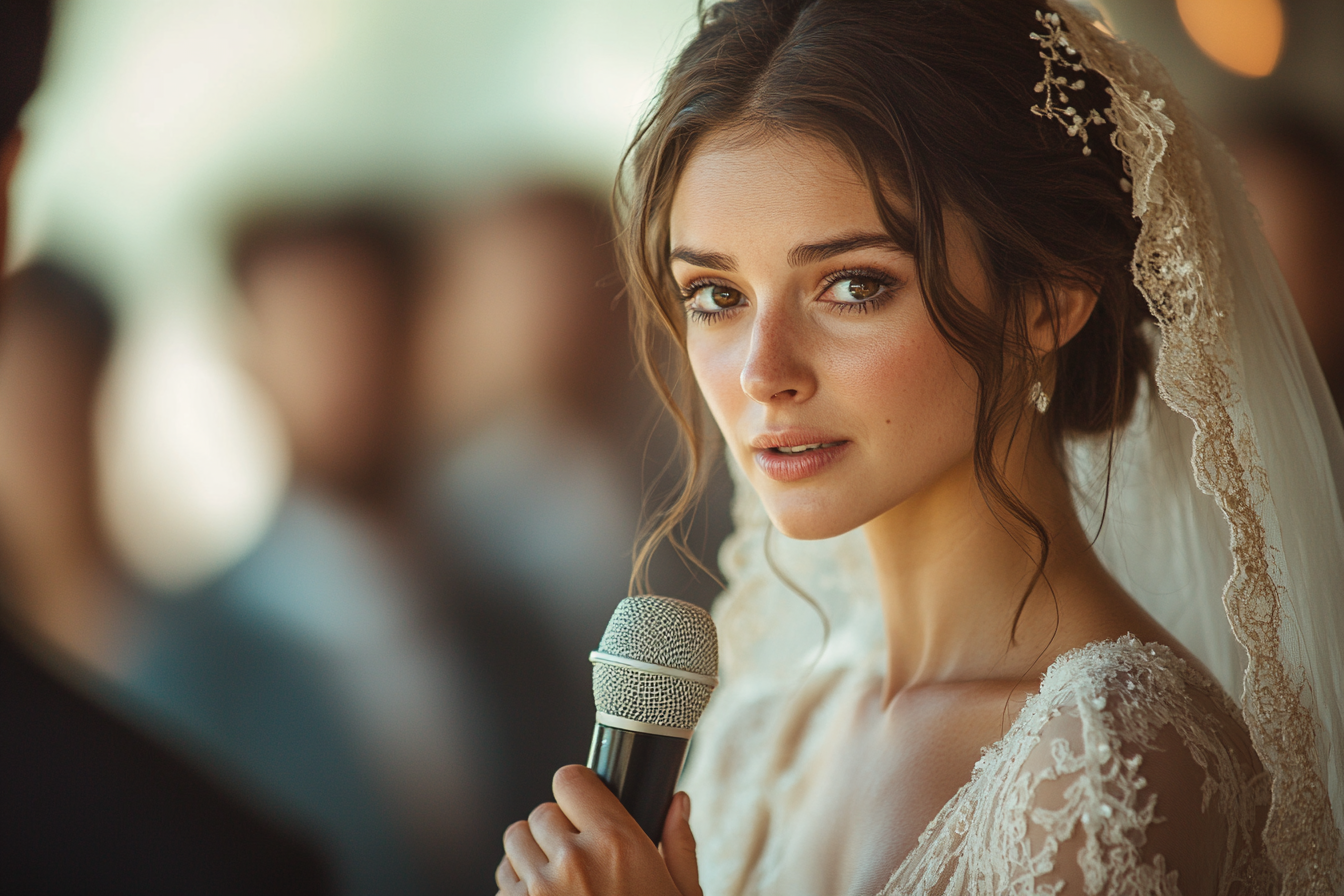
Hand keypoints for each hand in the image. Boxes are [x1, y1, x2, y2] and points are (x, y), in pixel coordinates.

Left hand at [496, 765, 701, 895]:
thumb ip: (679, 845)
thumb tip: (678, 802)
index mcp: (617, 844)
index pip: (570, 780)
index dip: (577, 791)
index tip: (585, 805)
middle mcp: (572, 861)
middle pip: (540, 813)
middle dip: (557, 830)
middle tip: (581, 856)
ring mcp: (537, 892)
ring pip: (514, 845)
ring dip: (532, 857)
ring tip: (560, 883)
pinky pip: (503, 884)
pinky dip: (518, 891)